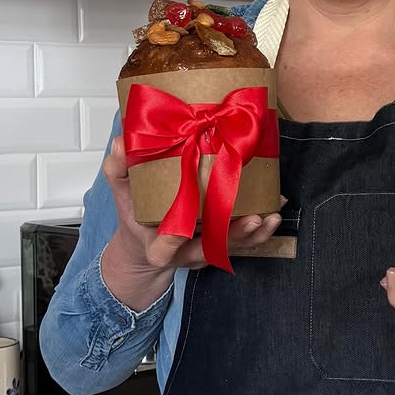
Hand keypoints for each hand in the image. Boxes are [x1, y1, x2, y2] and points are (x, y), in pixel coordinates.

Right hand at [100, 136, 281, 308]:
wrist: (146, 246)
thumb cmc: (137, 219)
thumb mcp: (122, 195)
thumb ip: (119, 170)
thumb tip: (121, 141)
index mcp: (158, 245)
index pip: (163, 250)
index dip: (174, 243)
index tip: (182, 231)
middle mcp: (185, 253)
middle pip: (211, 250)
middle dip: (233, 236)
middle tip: (253, 219)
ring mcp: (205, 252)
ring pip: (233, 248)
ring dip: (255, 234)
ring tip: (271, 215)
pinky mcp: (220, 247)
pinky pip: (244, 242)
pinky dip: (262, 229)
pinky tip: (275, 209)